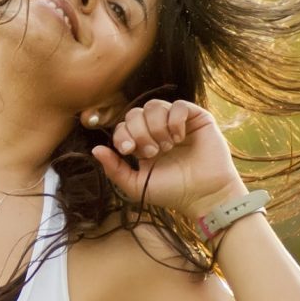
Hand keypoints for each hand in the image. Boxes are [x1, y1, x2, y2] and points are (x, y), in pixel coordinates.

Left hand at [90, 100, 246, 216]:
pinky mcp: (196, 118)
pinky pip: (179, 105)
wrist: (204, 195)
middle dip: (139, 132)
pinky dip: (174, 120)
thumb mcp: (137, 185)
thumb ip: (115, 169)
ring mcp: (177, 122)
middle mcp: (158, 130)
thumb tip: (95, 149)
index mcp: (143, 143)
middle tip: (152, 152)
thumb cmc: (173, 192)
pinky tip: (179, 137)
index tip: (129, 151)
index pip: (124, 125)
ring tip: (167, 146)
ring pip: (154, 106)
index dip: (123, 134)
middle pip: (136, 113)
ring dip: (156, 127)